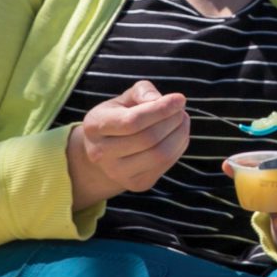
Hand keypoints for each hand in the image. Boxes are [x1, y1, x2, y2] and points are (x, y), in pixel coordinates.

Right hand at [67, 80, 189, 207]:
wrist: (106, 152)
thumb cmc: (119, 117)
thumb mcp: (124, 99)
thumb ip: (141, 91)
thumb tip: (158, 100)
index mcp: (95, 126)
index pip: (132, 121)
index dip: (160, 110)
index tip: (179, 99)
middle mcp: (101, 153)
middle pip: (148, 138)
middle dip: (172, 121)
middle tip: (181, 110)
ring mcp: (117, 173)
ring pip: (160, 154)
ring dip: (179, 134)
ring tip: (182, 120)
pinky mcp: (136, 184)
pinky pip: (165, 165)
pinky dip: (178, 147)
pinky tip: (178, 135)